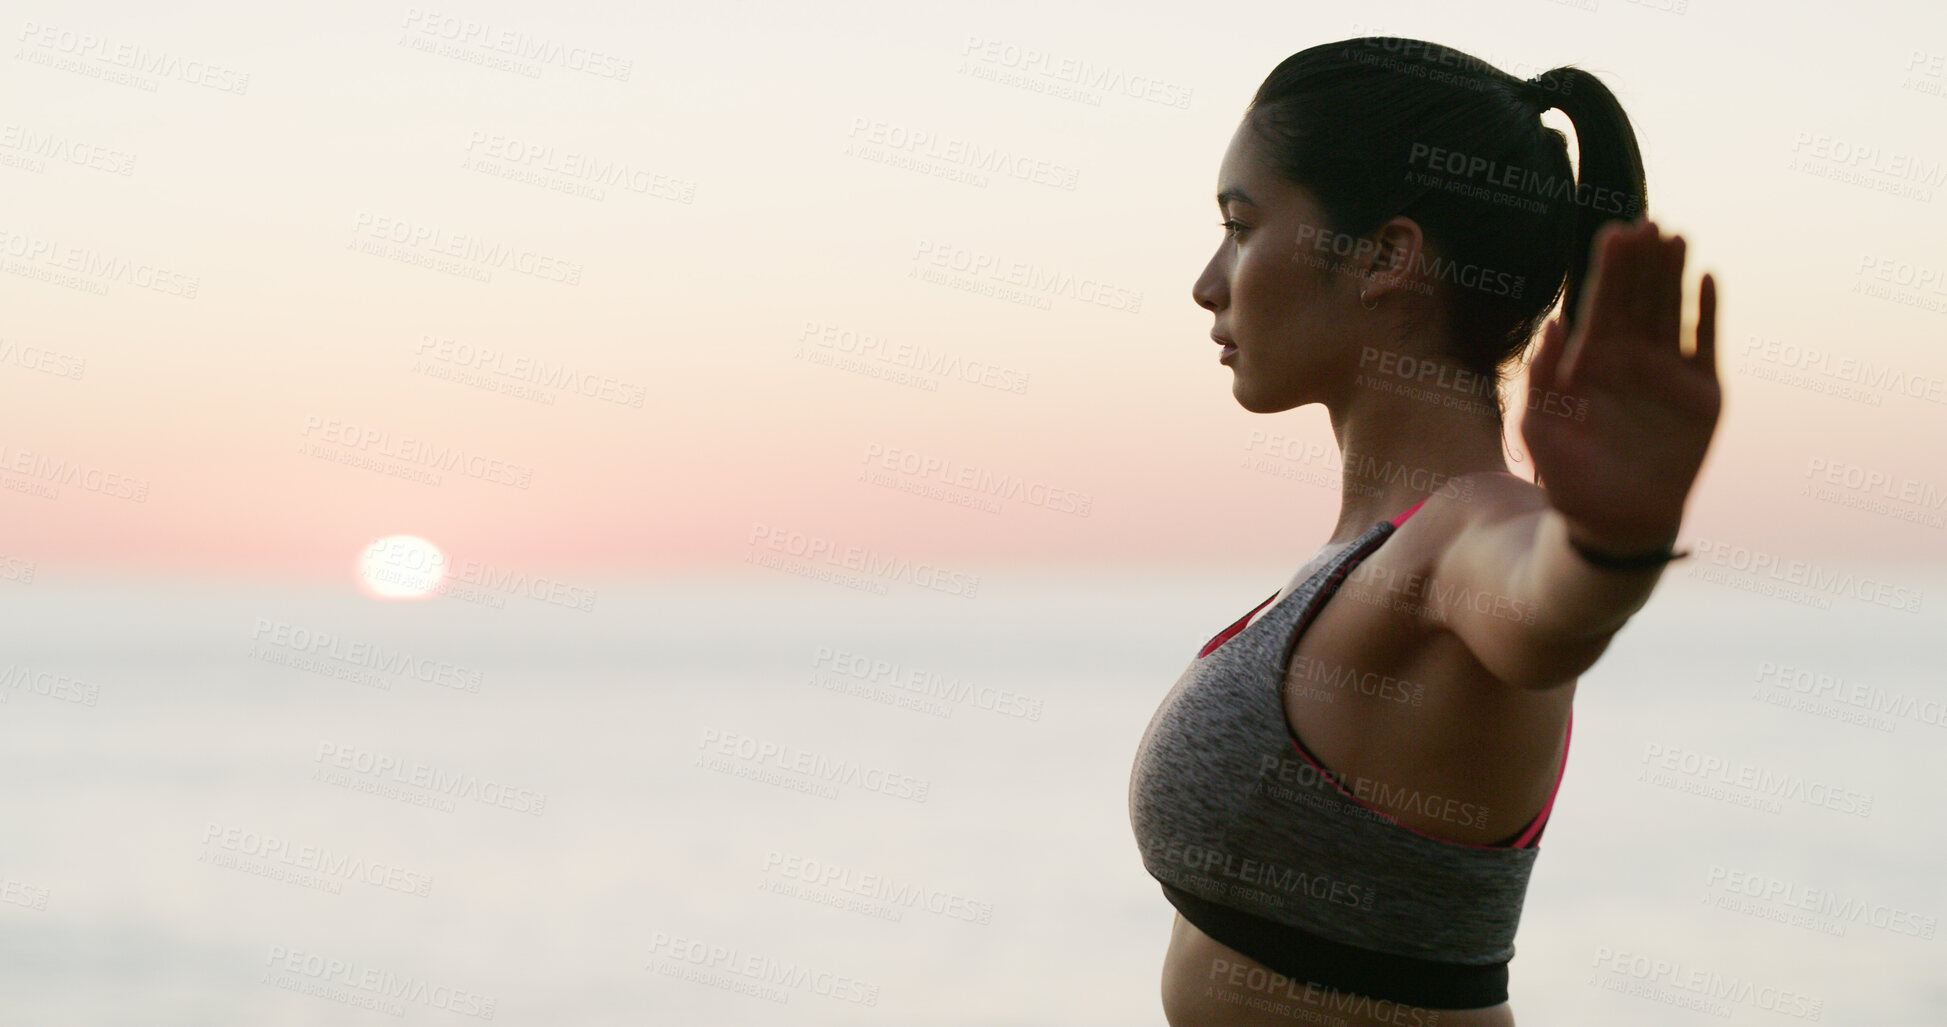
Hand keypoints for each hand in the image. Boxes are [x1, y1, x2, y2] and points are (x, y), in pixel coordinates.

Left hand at [1521, 218, 1721, 552]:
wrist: (1615, 524)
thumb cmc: (1568, 478)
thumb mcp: (1540, 424)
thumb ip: (1541, 374)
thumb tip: (1553, 321)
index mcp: (1593, 361)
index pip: (1603, 303)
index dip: (1609, 269)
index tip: (1615, 234)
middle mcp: (1633, 360)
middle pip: (1640, 298)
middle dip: (1643, 262)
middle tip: (1648, 225)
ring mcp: (1670, 374)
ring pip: (1674, 310)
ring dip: (1675, 274)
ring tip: (1677, 237)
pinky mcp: (1703, 393)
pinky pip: (1707, 344)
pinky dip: (1709, 312)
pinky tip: (1708, 279)